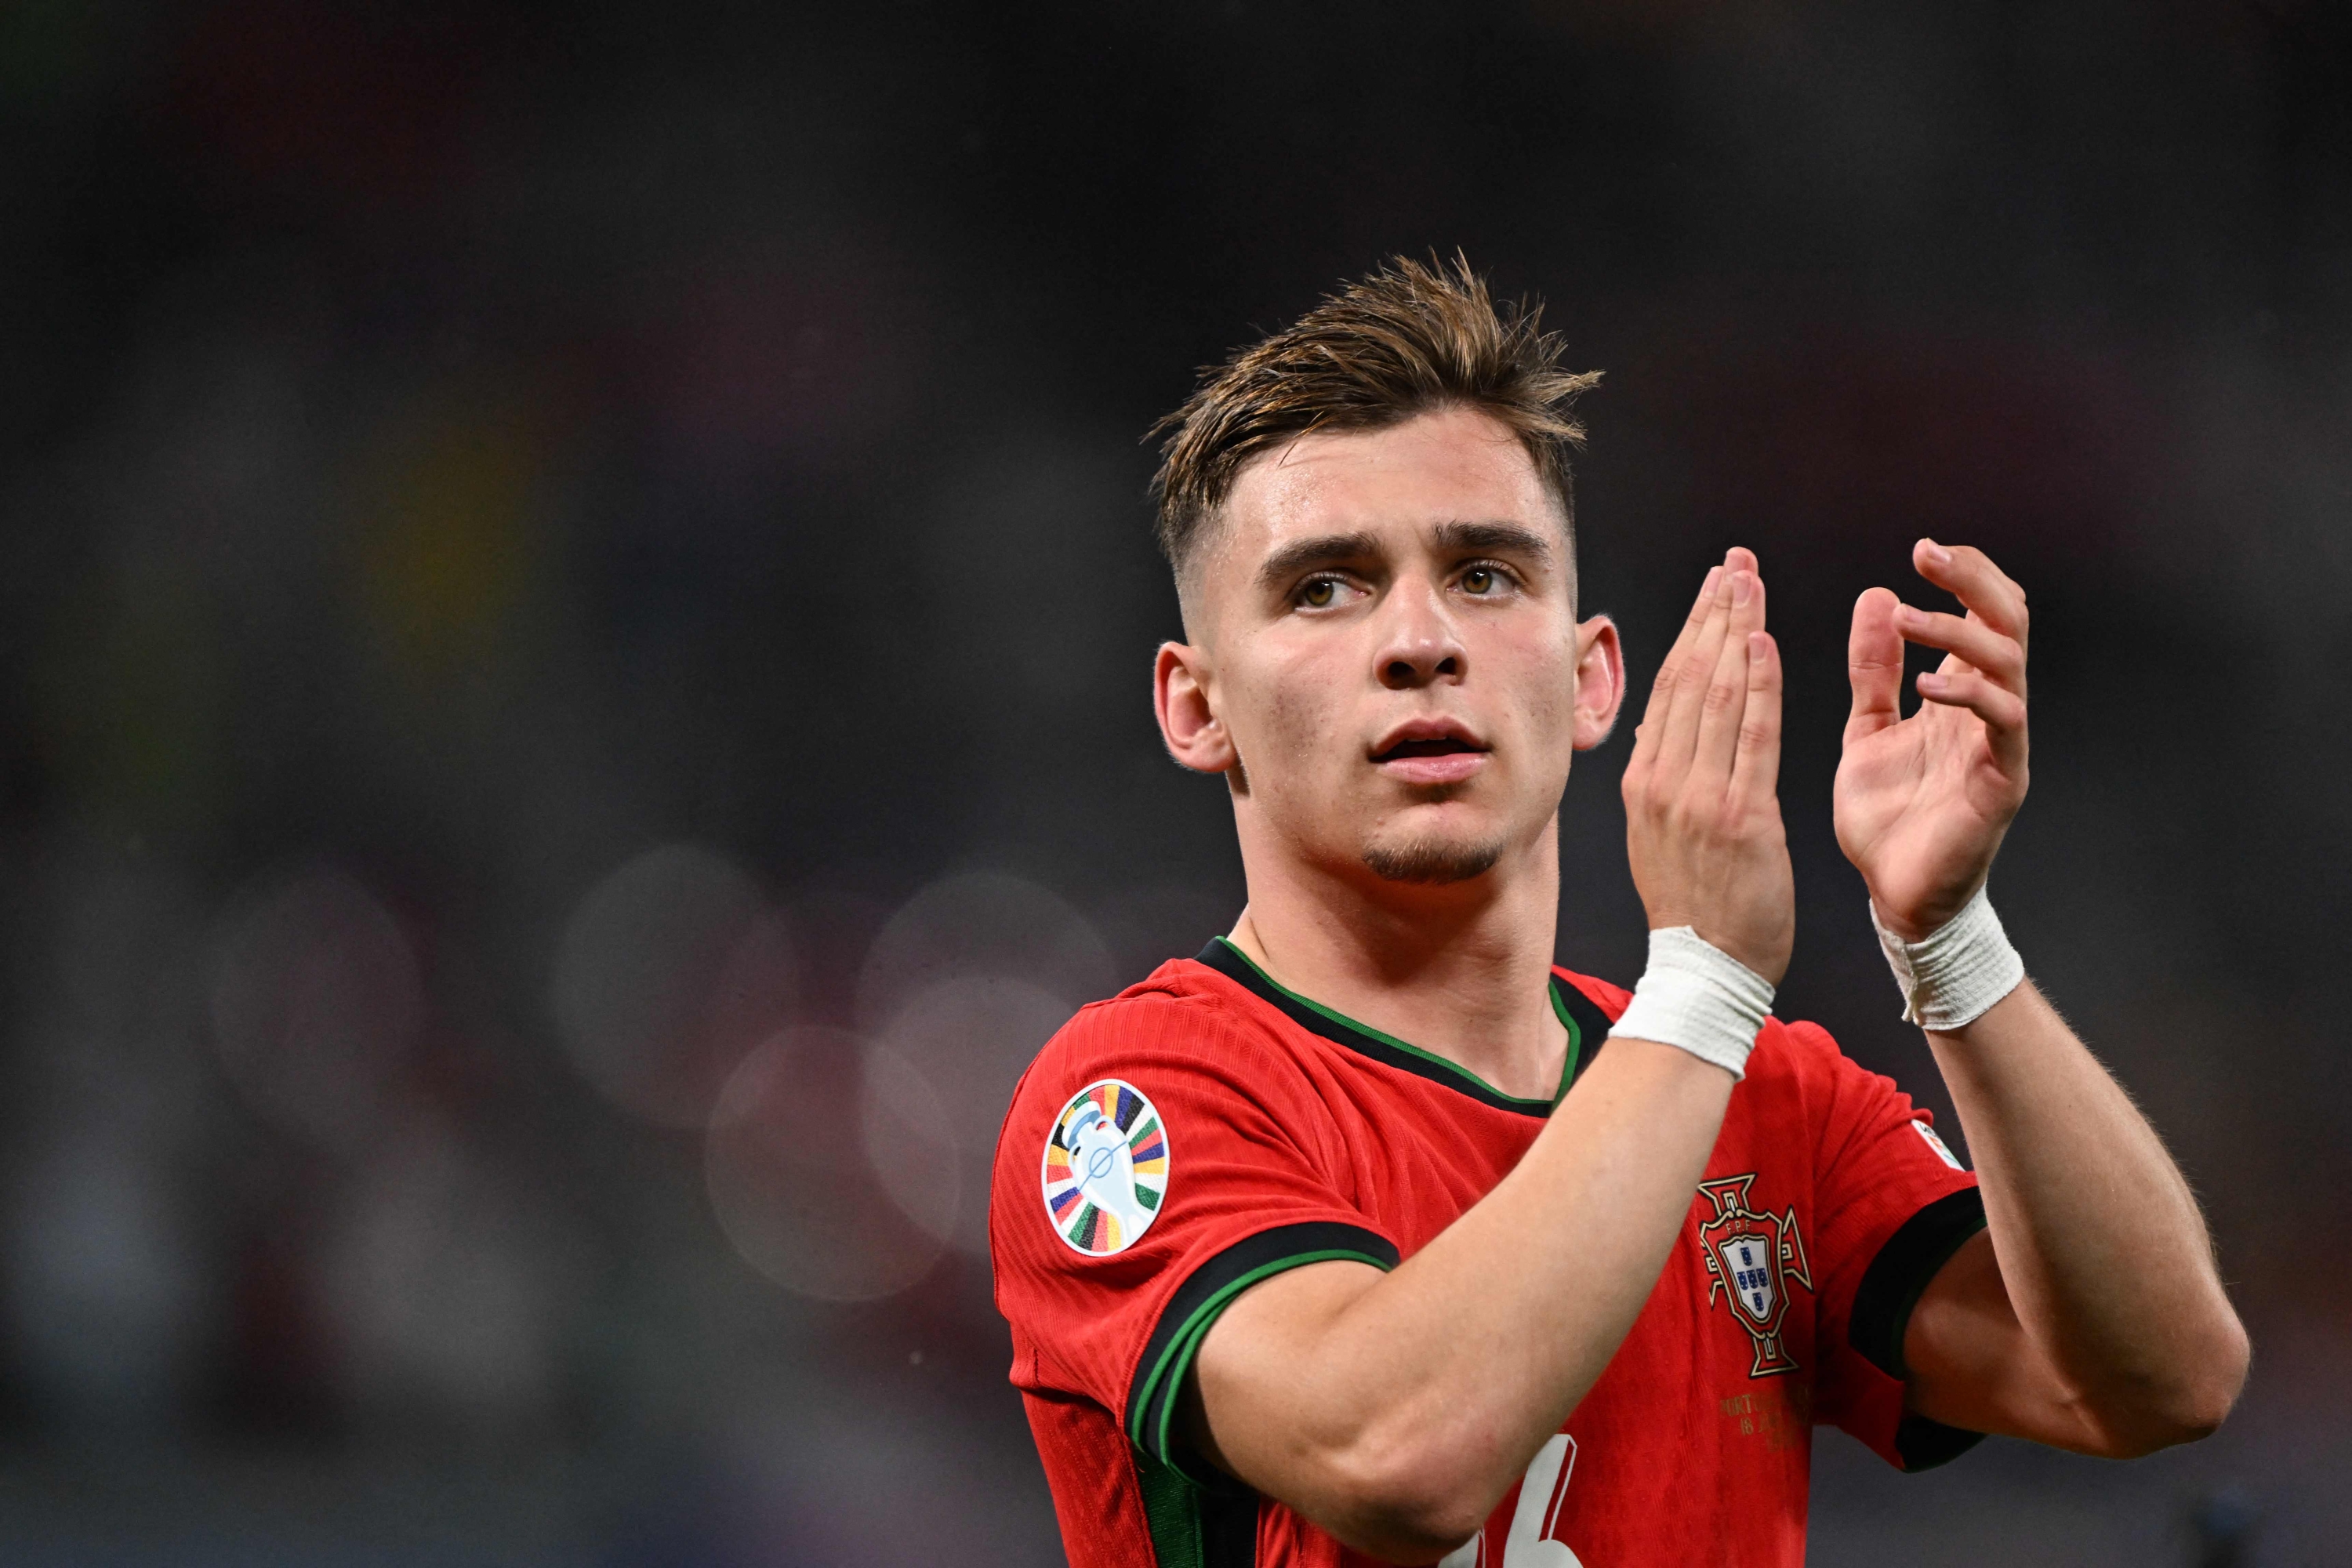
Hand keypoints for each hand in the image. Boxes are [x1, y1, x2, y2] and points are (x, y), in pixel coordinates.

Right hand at [1621, 547, 1792, 984]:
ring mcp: (1697, 798)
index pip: (1670, 687)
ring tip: (1750, 583)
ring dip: (1736, 631)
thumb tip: (1665, 726)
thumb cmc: (1694, 905)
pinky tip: (1764, 643)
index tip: (1714, 587)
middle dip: (1714, 612)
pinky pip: (1750, 737)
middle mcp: (1663, 781)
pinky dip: (1758, 685)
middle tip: (1735, 563)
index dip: (1693, 630)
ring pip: (1718, 695)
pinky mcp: (1739, 817)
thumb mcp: (1659, 833)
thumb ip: (1664, 776)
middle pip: (1691, 678)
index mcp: (1643, 782)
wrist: (1705, 969)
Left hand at [1835, 540, 2029, 940]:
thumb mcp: (1867, 729)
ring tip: (1910, 617)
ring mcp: (2001, 742)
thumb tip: (1876, 597)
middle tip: (1926, 552)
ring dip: (1960, 631)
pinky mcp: (2003, 780)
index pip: (1982, 613)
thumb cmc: (1887, 817)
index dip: (1963, 576)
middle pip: (2007, 622)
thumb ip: (1873, 669)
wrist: (1895, 895)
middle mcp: (1988, 709)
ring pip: (2009, 662)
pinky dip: (1970, 694)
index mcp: (1958, 692)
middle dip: (1973, 580)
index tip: (1921, 550)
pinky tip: (1927, 684)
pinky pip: (2004, 721)